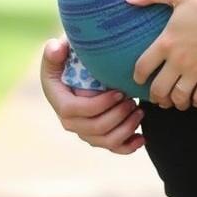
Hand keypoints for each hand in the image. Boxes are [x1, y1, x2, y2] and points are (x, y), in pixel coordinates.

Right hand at [39, 37, 145, 153]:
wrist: (84, 67)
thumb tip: (56, 50)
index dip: (97, 105)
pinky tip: (141, 138)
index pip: (74, 110)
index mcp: (59, 99)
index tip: (118, 93)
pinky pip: (113, 148)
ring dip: (125, 129)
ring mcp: (85, 130)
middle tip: (132, 101)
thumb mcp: (62, 49)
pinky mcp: (99, 135)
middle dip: (116, 117)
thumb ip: (55, 49)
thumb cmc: (73, 56)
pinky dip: (128, 146)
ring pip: (105, 141)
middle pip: (93, 129)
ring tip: (139, 111)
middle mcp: (69, 120)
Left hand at [126, 0, 196, 109]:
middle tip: (157, 96)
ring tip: (174, 101)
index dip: (137, 77)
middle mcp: (177, 62)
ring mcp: (195, 72)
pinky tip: (195, 98)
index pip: (142, 67)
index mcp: (166, 42)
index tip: (139, 80)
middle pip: (158, 89)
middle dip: (155, 96)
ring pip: (177, 98)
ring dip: (174, 102)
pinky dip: (195, 102)